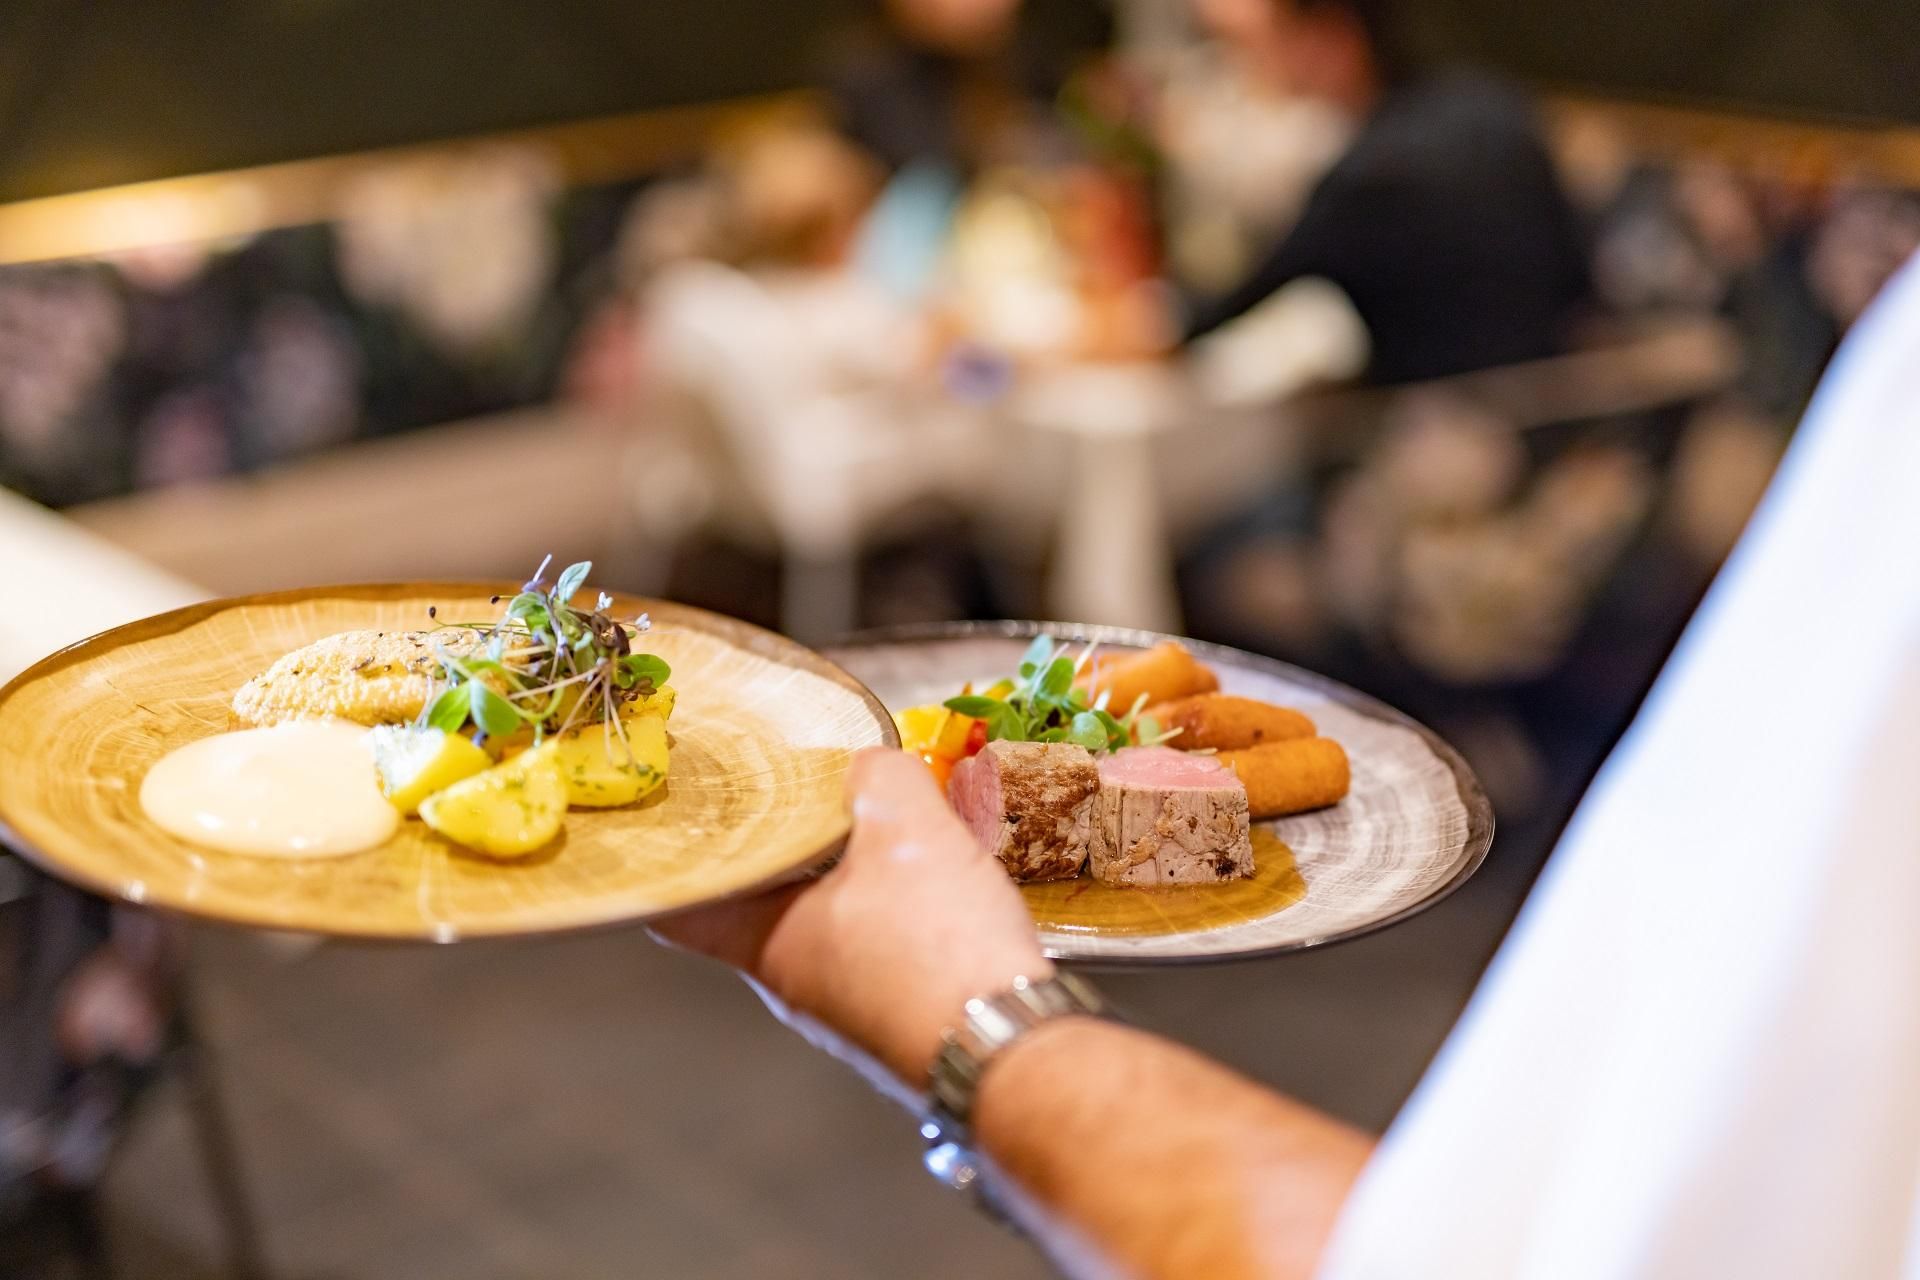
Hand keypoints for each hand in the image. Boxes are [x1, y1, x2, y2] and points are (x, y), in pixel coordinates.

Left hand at [654, 748, 1049, 1083]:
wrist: (1012, 1052)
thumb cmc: (937, 947)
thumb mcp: (908, 830)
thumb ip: (881, 777)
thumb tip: (871, 765)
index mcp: (766, 942)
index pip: (678, 908)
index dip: (676, 860)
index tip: (684, 817)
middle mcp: (795, 985)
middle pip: (760, 907)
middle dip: (780, 849)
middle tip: (794, 794)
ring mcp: (847, 1010)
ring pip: (824, 928)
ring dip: (842, 879)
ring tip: (874, 825)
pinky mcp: (900, 1020)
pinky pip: (877, 952)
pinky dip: (890, 912)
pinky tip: (931, 880)